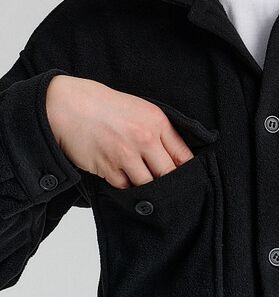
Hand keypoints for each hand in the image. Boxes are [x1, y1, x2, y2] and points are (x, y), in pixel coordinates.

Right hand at [45, 75, 194, 188]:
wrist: (72, 107)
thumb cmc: (107, 107)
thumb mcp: (141, 110)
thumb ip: (160, 132)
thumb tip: (178, 159)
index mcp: (157, 121)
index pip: (183, 155)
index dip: (188, 170)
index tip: (188, 178)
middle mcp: (145, 138)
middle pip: (168, 174)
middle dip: (170, 183)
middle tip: (170, 189)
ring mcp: (126, 155)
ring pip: (148, 184)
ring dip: (147, 186)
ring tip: (145, 183)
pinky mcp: (108, 168)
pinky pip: (125, 187)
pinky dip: (126, 186)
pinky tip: (123, 176)